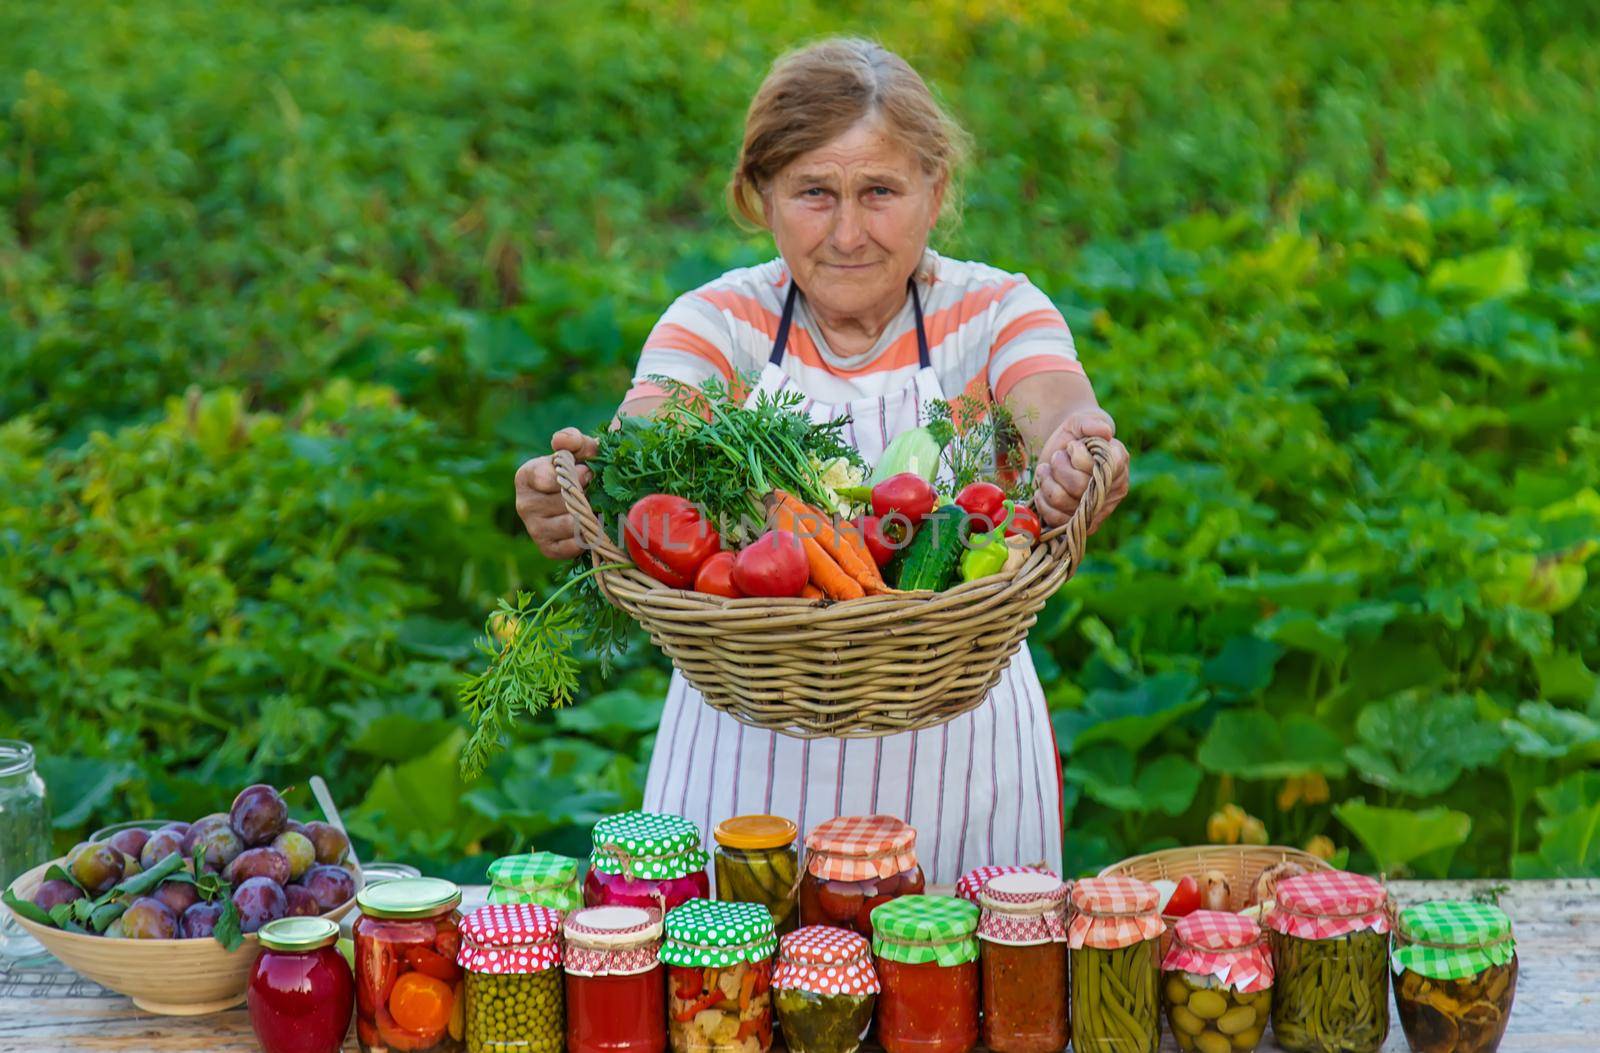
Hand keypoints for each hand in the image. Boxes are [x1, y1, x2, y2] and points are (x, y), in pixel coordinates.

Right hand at [514, 428, 598, 559]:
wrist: (584, 496)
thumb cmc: (579, 467)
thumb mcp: (578, 448)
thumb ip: (572, 439)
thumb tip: (562, 442)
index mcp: (526, 476)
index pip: (546, 478)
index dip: (574, 475)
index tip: (587, 472)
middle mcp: (523, 504)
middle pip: (563, 503)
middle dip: (585, 495)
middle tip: (594, 491)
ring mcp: (534, 528)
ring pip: (570, 524)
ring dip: (589, 516)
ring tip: (595, 507)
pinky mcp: (547, 549)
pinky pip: (573, 546)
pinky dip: (588, 537)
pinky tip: (591, 526)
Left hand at [1032, 409, 1129, 533]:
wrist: (1061, 447)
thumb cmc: (1077, 432)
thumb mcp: (1082, 421)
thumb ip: (1091, 423)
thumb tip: (1105, 431)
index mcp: (1119, 464)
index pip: (1102, 468)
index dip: (1080, 458)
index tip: (1073, 446)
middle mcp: (1112, 490)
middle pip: (1079, 487)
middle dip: (1059, 468)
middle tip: (1056, 457)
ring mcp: (1094, 510)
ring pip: (1063, 502)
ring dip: (1047, 482)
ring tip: (1045, 470)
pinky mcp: (1075, 522)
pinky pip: (1056, 520)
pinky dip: (1042, 501)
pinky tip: (1041, 488)